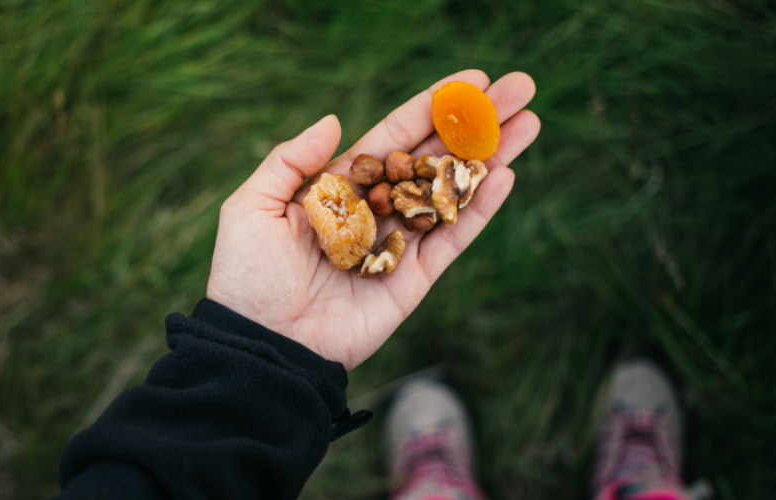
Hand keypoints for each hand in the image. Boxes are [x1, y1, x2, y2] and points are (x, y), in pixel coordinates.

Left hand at [206, 70, 539, 369]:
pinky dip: (479, 210)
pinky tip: (505, 176)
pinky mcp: (412, 281)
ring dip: (490, 159)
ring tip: (528, 123)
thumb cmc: (247, 275)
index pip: (395, 137)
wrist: (262, 343)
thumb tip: (335, 120)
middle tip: (519, 90)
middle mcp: (374, 211)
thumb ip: (291, 160)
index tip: (471, 81)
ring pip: (451, 194)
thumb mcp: (252, 206)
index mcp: (339, 188)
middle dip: (476, 125)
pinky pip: (451, 240)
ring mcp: (397, 245)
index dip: (432, 109)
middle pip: (434, 158)